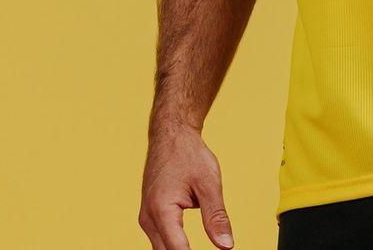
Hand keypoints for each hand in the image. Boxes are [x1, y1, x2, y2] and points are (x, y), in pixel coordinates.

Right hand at [139, 122, 234, 249]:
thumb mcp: (209, 184)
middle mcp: (148, 218)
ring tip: (199, 249)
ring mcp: (146, 217)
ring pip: (160, 249)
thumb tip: (226, 245)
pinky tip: (189, 247)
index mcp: (162, 210)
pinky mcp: (149, 216)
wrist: (171, 135)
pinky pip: (159, 240)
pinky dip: (174, 246)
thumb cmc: (188, 154)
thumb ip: (216, 217)